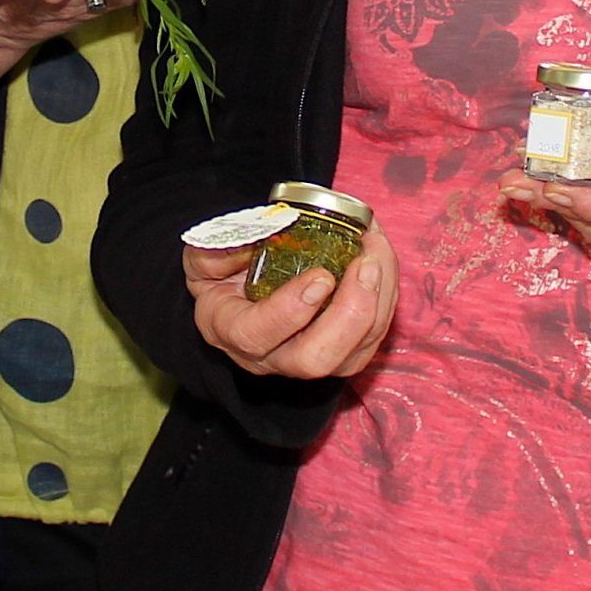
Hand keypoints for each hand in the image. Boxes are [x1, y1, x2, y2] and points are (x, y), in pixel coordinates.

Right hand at [186, 221, 397, 382]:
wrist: (238, 285)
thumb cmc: (222, 268)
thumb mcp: (205, 250)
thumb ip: (220, 243)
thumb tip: (264, 230)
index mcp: (229, 330)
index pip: (256, 336)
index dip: (289, 311)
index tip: (320, 276)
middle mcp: (270, 357)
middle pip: (315, 360)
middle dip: (349, 313)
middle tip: (364, 264)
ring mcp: (309, 359)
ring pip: (352, 354)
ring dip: (376, 302)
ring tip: (377, 253)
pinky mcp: (342, 353)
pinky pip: (371, 339)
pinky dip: (385, 299)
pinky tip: (382, 261)